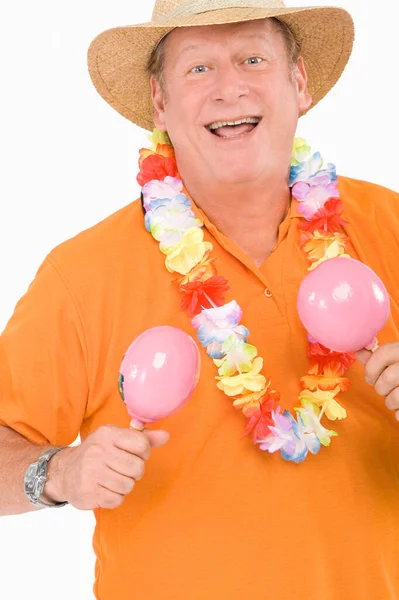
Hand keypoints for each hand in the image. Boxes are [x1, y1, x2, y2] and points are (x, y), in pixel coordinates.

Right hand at [43, 425, 169, 509]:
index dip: (144, 452)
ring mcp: (92, 472)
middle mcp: (99, 451)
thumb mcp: (117, 438)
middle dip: (135, 472)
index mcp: (108, 434)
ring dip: (125, 485)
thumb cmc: (98, 453)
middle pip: (137, 468)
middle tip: (123, 469)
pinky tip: (105, 489)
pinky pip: (117, 499)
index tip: (135, 454)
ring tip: (113, 479)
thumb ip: (143, 438)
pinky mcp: (88, 492)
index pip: (142, 444)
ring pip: (128, 485)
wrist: (64, 471)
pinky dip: (115, 497)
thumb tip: (166, 435)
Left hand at [356, 342, 398, 420]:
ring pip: (395, 398)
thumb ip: (377, 357)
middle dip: (380, 387)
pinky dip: (398, 413)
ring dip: (390, 402)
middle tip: (386, 388)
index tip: (370, 377)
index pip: (382, 353)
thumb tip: (358, 349)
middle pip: (387, 378)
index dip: (371, 368)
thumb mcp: (395, 359)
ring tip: (396, 397)